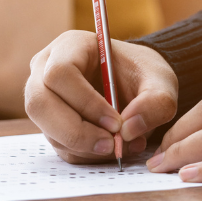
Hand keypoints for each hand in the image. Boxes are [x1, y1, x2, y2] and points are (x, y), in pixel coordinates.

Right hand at [25, 30, 178, 163]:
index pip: (60, 73)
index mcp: (69, 46)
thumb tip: (128, 130)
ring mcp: (43, 99)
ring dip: (85, 146)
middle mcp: (45, 70)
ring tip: (120, 145)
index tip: (116, 122)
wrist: (135, 84)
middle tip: (112, 145)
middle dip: (77, 132)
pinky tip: (111, 146)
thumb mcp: (161, 81)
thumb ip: (155, 102)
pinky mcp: (49, 124)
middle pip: (40, 104)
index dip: (85, 102)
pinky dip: (87, 154)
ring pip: (48, 130)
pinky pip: (59, 146)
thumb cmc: (142, 74)